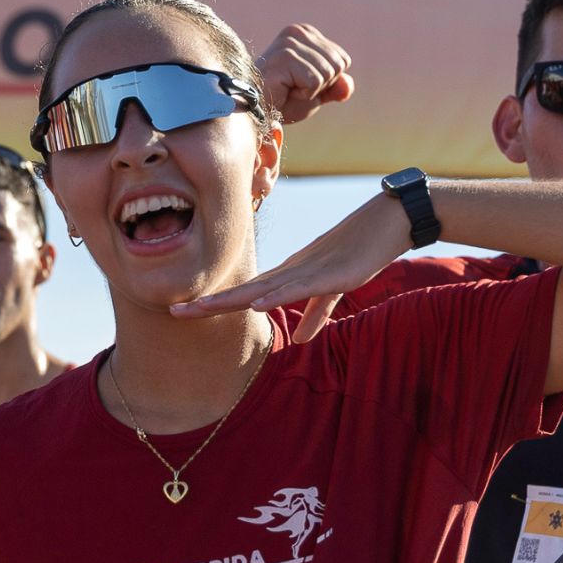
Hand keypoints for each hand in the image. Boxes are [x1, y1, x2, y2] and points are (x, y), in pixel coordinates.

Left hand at [172, 194, 410, 339]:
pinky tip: (256, 304)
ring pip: (264, 288)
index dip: (214, 303)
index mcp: (288, 276)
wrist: (389, 223)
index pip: (244, 293)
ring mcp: (309, 271)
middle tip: (173, 311)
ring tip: (201, 307)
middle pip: (243, 291)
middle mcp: (290, 272)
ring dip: (232, 299)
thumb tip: (300, 339)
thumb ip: (315, 313)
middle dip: (209, 302)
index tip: (182, 310)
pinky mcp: (331, 274)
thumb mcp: (333, 289)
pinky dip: (277, 296)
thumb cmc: (359, 251)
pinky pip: (300, 288)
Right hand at [259, 24, 354, 124]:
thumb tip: (348, 85)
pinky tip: (283, 90)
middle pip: (338, 65)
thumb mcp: (317, 93)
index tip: (301, 83)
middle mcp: (297, 31)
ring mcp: (289, 42)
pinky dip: (303, 94)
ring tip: (287, 89)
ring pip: (327, 74)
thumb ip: (336, 86)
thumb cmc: (281, 100)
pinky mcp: (284, 56)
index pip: (342, 60)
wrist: (254, 112)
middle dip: (320, 86)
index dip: (326, 81)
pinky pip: (315, 82)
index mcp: (306, 33)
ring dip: (310, 91)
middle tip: (293, 88)